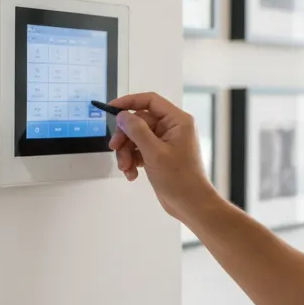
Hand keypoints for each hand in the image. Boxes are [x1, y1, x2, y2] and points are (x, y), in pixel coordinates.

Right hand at [107, 91, 215, 221]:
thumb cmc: (181, 180)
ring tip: (126, 167)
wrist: (191, 204)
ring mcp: (166, 142)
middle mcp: (173, 128)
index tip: (112, 108)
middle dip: (125, 137)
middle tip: (115, 148)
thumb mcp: (154, 152)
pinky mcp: (161, 154)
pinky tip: (132, 173)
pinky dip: (133, 160)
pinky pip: (140, 150)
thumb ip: (137, 131)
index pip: (150, 101)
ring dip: (127, 152)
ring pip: (137, 137)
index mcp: (178, 121)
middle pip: (140, 121)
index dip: (129, 102)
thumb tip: (123, 116)